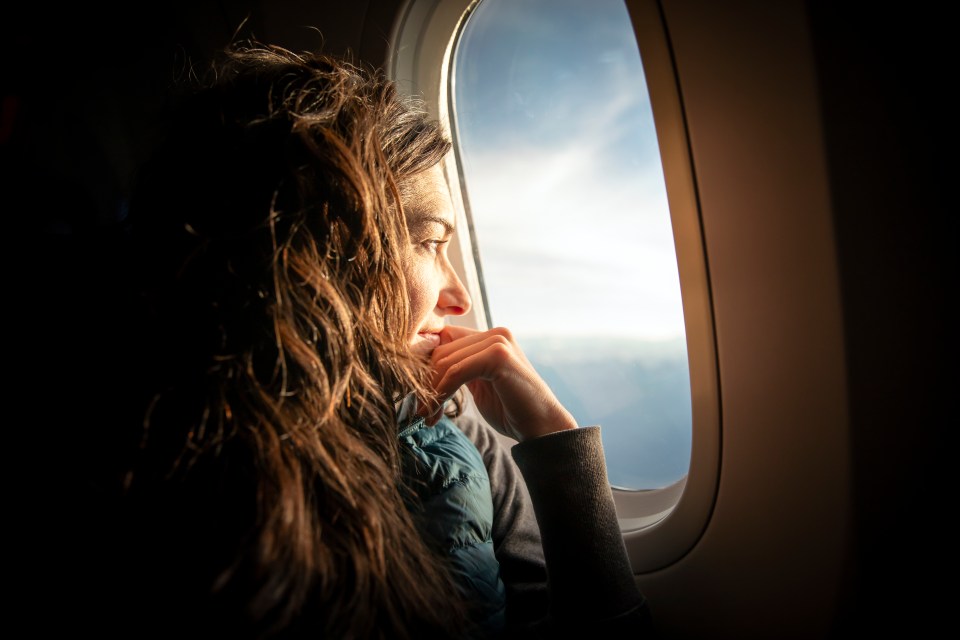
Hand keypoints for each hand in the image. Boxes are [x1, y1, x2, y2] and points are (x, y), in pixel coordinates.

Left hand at [419, 325, 577, 440]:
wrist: (542, 428)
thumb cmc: (511, 410)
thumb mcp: (479, 385)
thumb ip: (459, 369)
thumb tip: (423, 369)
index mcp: (490, 337)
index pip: (443, 340)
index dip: (426, 366)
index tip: (418, 395)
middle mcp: (495, 333)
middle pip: (441, 350)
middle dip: (426, 382)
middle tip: (420, 411)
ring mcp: (498, 341)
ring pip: (445, 361)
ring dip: (431, 392)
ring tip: (427, 416)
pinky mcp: (498, 356)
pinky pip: (456, 372)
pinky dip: (441, 393)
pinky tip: (435, 413)